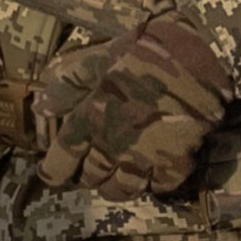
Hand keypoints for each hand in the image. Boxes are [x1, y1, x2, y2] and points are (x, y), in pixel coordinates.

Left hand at [34, 17, 231, 199]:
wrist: (201, 55)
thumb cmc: (145, 50)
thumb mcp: (99, 59)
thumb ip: (69, 86)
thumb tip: (40, 106)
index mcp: (90, 119)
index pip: (62, 160)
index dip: (53, 171)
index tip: (52, 174)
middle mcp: (112, 146)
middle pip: (91, 178)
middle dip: (87, 176)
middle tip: (90, 168)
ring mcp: (145, 158)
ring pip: (122, 190)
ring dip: (115, 186)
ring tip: (117, 176)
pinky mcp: (176, 162)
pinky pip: (157, 187)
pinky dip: (151, 184)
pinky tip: (151, 173)